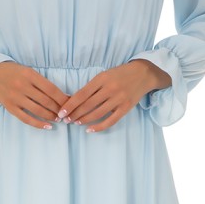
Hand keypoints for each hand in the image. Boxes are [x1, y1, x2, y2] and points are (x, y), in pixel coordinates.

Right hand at [0, 61, 71, 129]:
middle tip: (67, 114)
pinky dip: (38, 124)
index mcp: (30, 75)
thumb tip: (62, 96)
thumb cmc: (15, 72)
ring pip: (38, 110)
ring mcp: (16, 98)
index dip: (62, 98)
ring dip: (51, 116)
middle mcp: (23, 86)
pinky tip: (48, 126)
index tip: (70, 104)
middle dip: (59, 109)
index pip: (51, 89)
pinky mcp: (10, 107)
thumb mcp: (29, 71)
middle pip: (46, 101)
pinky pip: (26, 119)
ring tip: (59, 119)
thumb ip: (42, 82)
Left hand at [57, 59, 171, 131]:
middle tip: (65, 120)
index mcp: (102, 78)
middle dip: (74, 114)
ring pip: (97, 114)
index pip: (82, 94)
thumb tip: (75, 100)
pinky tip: (89, 129)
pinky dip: (99, 127)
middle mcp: (110, 89)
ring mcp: (119, 99)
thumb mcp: (104, 75)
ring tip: (75, 123)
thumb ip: (92, 87)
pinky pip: (110, 121)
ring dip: (84, 120)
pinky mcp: (126, 108)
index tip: (61, 112)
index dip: (70, 105)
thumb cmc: (120, 74)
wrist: (143, 73)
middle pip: (87, 105)